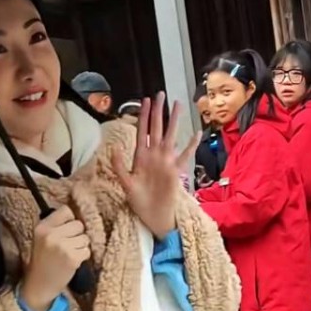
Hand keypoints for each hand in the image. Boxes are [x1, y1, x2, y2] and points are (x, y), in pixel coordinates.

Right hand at [21, 207, 90, 310]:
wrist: (40, 284)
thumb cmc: (43, 260)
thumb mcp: (42, 238)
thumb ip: (56, 225)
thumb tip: (79, 213)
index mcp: (42, 227)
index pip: (66, 210)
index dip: (70, 220)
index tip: (67, 229)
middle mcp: (51, 235)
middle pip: (79, 224)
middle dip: (77, 234)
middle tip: (67, 245)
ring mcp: (62, 246)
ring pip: (85, 237)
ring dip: (81, 246)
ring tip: (69, 254)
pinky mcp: (72, 258)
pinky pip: (87, 250)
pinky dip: (83, 256)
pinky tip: (72, 261)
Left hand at [112, 93, 200, 239]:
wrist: (154, 216)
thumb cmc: (139, 201)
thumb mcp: (125, 184)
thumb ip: (119, 166)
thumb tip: (114, 148)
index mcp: (141, 157)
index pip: (142, 131)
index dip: (143, 116)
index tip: (144, 100)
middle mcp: (154, 155)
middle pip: (157, 128)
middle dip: (158, 111)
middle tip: (160, 94)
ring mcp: (166, 162)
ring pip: (171, 136)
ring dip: (174, 121)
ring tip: (178, 105)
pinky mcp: (176, 171)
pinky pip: (185, 155)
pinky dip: (191, 145)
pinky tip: (197, 134)